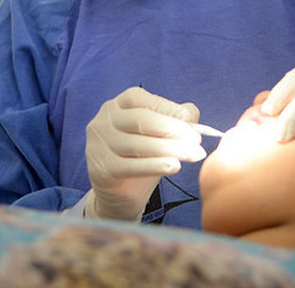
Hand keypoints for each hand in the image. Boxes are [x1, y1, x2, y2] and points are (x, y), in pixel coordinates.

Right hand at [84, 86, 205, 219]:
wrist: (120, 195)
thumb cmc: (142, 157)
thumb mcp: (158, 135)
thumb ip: (174, 119)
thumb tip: (191, 112)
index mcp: (116, 106)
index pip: (138, 98)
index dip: (166, 106)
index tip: (190, 120)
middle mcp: (102, 122)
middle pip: (140, 120)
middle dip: (172, 128)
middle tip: (197, 140)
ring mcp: (97, 146)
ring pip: (137, 144)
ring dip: (170, 148)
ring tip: (194, 155)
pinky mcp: (100, 170)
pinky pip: (130, 167)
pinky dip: (155, 166)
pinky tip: (175, 166)